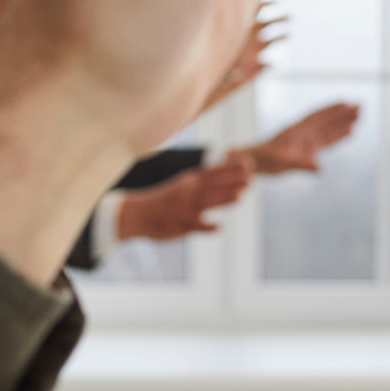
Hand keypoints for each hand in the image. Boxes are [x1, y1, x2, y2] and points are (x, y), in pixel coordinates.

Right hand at [117, 156, 252, 241]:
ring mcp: (185, 208)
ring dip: (223, 198)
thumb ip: (202, 184)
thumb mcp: (181, 186)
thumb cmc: (162, 201)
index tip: (248, 163)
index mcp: (189, 181)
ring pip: (206, 201)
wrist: (138, 214)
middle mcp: (188, 192)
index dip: (231, 168)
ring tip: (241, 195)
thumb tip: (224, 183)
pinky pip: (196, 226)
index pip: (213, 172)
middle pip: (213, 185)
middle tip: (251, 179)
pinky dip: (207, 226)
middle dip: (232, 181)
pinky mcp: (181, 224)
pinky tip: (219, 227)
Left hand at [241, 102, 359, 174]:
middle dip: (341, 114)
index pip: (316, 118)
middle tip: (360, 106)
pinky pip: (326, 141)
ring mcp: (305, 140)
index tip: (346, 103)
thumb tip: (320, 168)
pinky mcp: (307, 149)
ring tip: (359, 116)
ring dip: (342, 122)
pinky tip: (349, 133)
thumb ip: (300, 164)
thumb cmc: (264, 160)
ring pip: (328, 129)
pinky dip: (338, 136)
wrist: (253, 162)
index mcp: (295, 131)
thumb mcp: (281, 162)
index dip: (330, 110)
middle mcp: (302, 133)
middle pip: (325, 120)